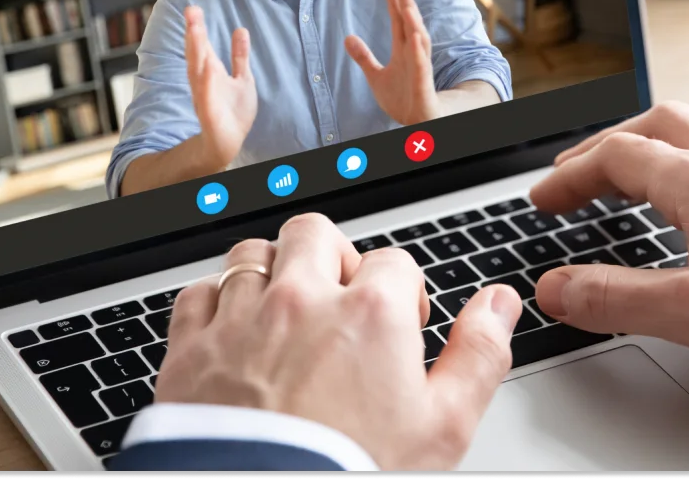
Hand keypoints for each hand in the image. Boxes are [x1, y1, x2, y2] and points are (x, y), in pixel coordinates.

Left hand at [155, 214, 523, 468]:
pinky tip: (233, 335)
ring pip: (253, 254)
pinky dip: (216, 304)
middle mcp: (301, 301)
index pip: (394, 263)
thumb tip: (499, 304)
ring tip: (288, 316)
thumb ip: (479, 355)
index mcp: (369, 312)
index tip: (401, 332)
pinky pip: (199, 293)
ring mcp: (239, 321)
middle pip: (315, 233)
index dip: (404, 295)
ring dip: (273, 274)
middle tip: (341, 303)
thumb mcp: (444, 426)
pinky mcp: (189, 351)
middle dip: (333, 259)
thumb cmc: (353, 474)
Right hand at [184, 5, 256, 169]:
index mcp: (211, 71)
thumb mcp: (242, 78)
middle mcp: (204, 81)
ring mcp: (205, 96)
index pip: (203, 45)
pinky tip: (207, 67)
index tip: (193, 8)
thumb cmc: (233, 112)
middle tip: (191, 11)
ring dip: (196, 51)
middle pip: (197, 53)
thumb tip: (241, 29)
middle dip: (194, 33)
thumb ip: (240, 55)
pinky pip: (206, 96)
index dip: (198, 27)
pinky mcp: (209, 113)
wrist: (228, 142)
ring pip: (198, 71)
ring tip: (195, 30)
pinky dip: (206, 82)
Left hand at [345, 0, 439, 124]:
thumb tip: (347, 37)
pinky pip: (422, 66)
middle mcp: (414, 56)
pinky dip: (420, 52)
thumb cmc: (402, 99)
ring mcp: (420, 69)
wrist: (417, 124)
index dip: (395, 4)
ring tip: (407, 6)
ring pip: (419, 42)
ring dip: (414, 24)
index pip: (400, 23)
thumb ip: (364, 57)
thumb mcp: (376, 76)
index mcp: (404, 52)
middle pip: (411, 26)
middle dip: (407, 6)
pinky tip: (416, 37)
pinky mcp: (424, 85)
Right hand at [528, 102, 688, 369]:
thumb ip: (617, 298)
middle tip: (577, 175)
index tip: (543, 200)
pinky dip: (686, 159)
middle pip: (651, 127)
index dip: (569, 177)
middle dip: (603, 148)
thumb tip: (556, 289)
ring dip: (646, 146)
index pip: (613, 156)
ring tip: (628, 175)